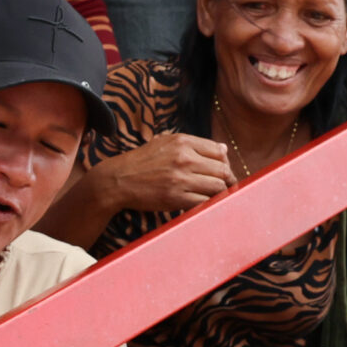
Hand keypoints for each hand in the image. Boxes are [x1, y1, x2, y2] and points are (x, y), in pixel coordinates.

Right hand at [93, 131, 234, 215]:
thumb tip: (223, 150)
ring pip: (218, 186)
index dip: (225, 163)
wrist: (118, 180)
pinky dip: (209, 204)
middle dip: (228, 179)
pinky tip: (205, 204)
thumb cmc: (142, 162)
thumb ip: (194, 144)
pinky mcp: (176, 197)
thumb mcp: (165, 142)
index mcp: (183, 142)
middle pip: (223, 170)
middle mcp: (184, 158)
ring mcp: (181, 179)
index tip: (223, 171)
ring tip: (217, 196)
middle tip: (226, 186)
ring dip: (221, 193)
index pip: (219, 151)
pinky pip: (205, 202)